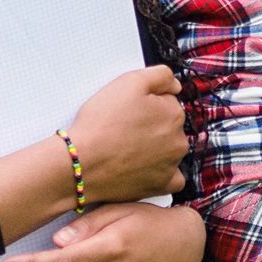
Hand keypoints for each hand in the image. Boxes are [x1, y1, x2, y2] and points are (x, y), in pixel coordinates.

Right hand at [66, 66, 187, 205]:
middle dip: (152, 125)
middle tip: (124, 128)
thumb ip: (160, 76)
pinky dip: (161, 173)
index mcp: (174, 113)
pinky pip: (171, 178)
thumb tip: (175, 85)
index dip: (147, 103)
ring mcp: (171, 165)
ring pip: (169, 150)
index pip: (168, 102)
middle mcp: (178, 140)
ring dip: (155, 147)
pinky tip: (144, 167)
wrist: (82, 162)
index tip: (130, 109)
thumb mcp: (130, 81)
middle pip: (169, 126)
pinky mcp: (161, 185)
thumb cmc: (101, 123)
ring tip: (126, 147)